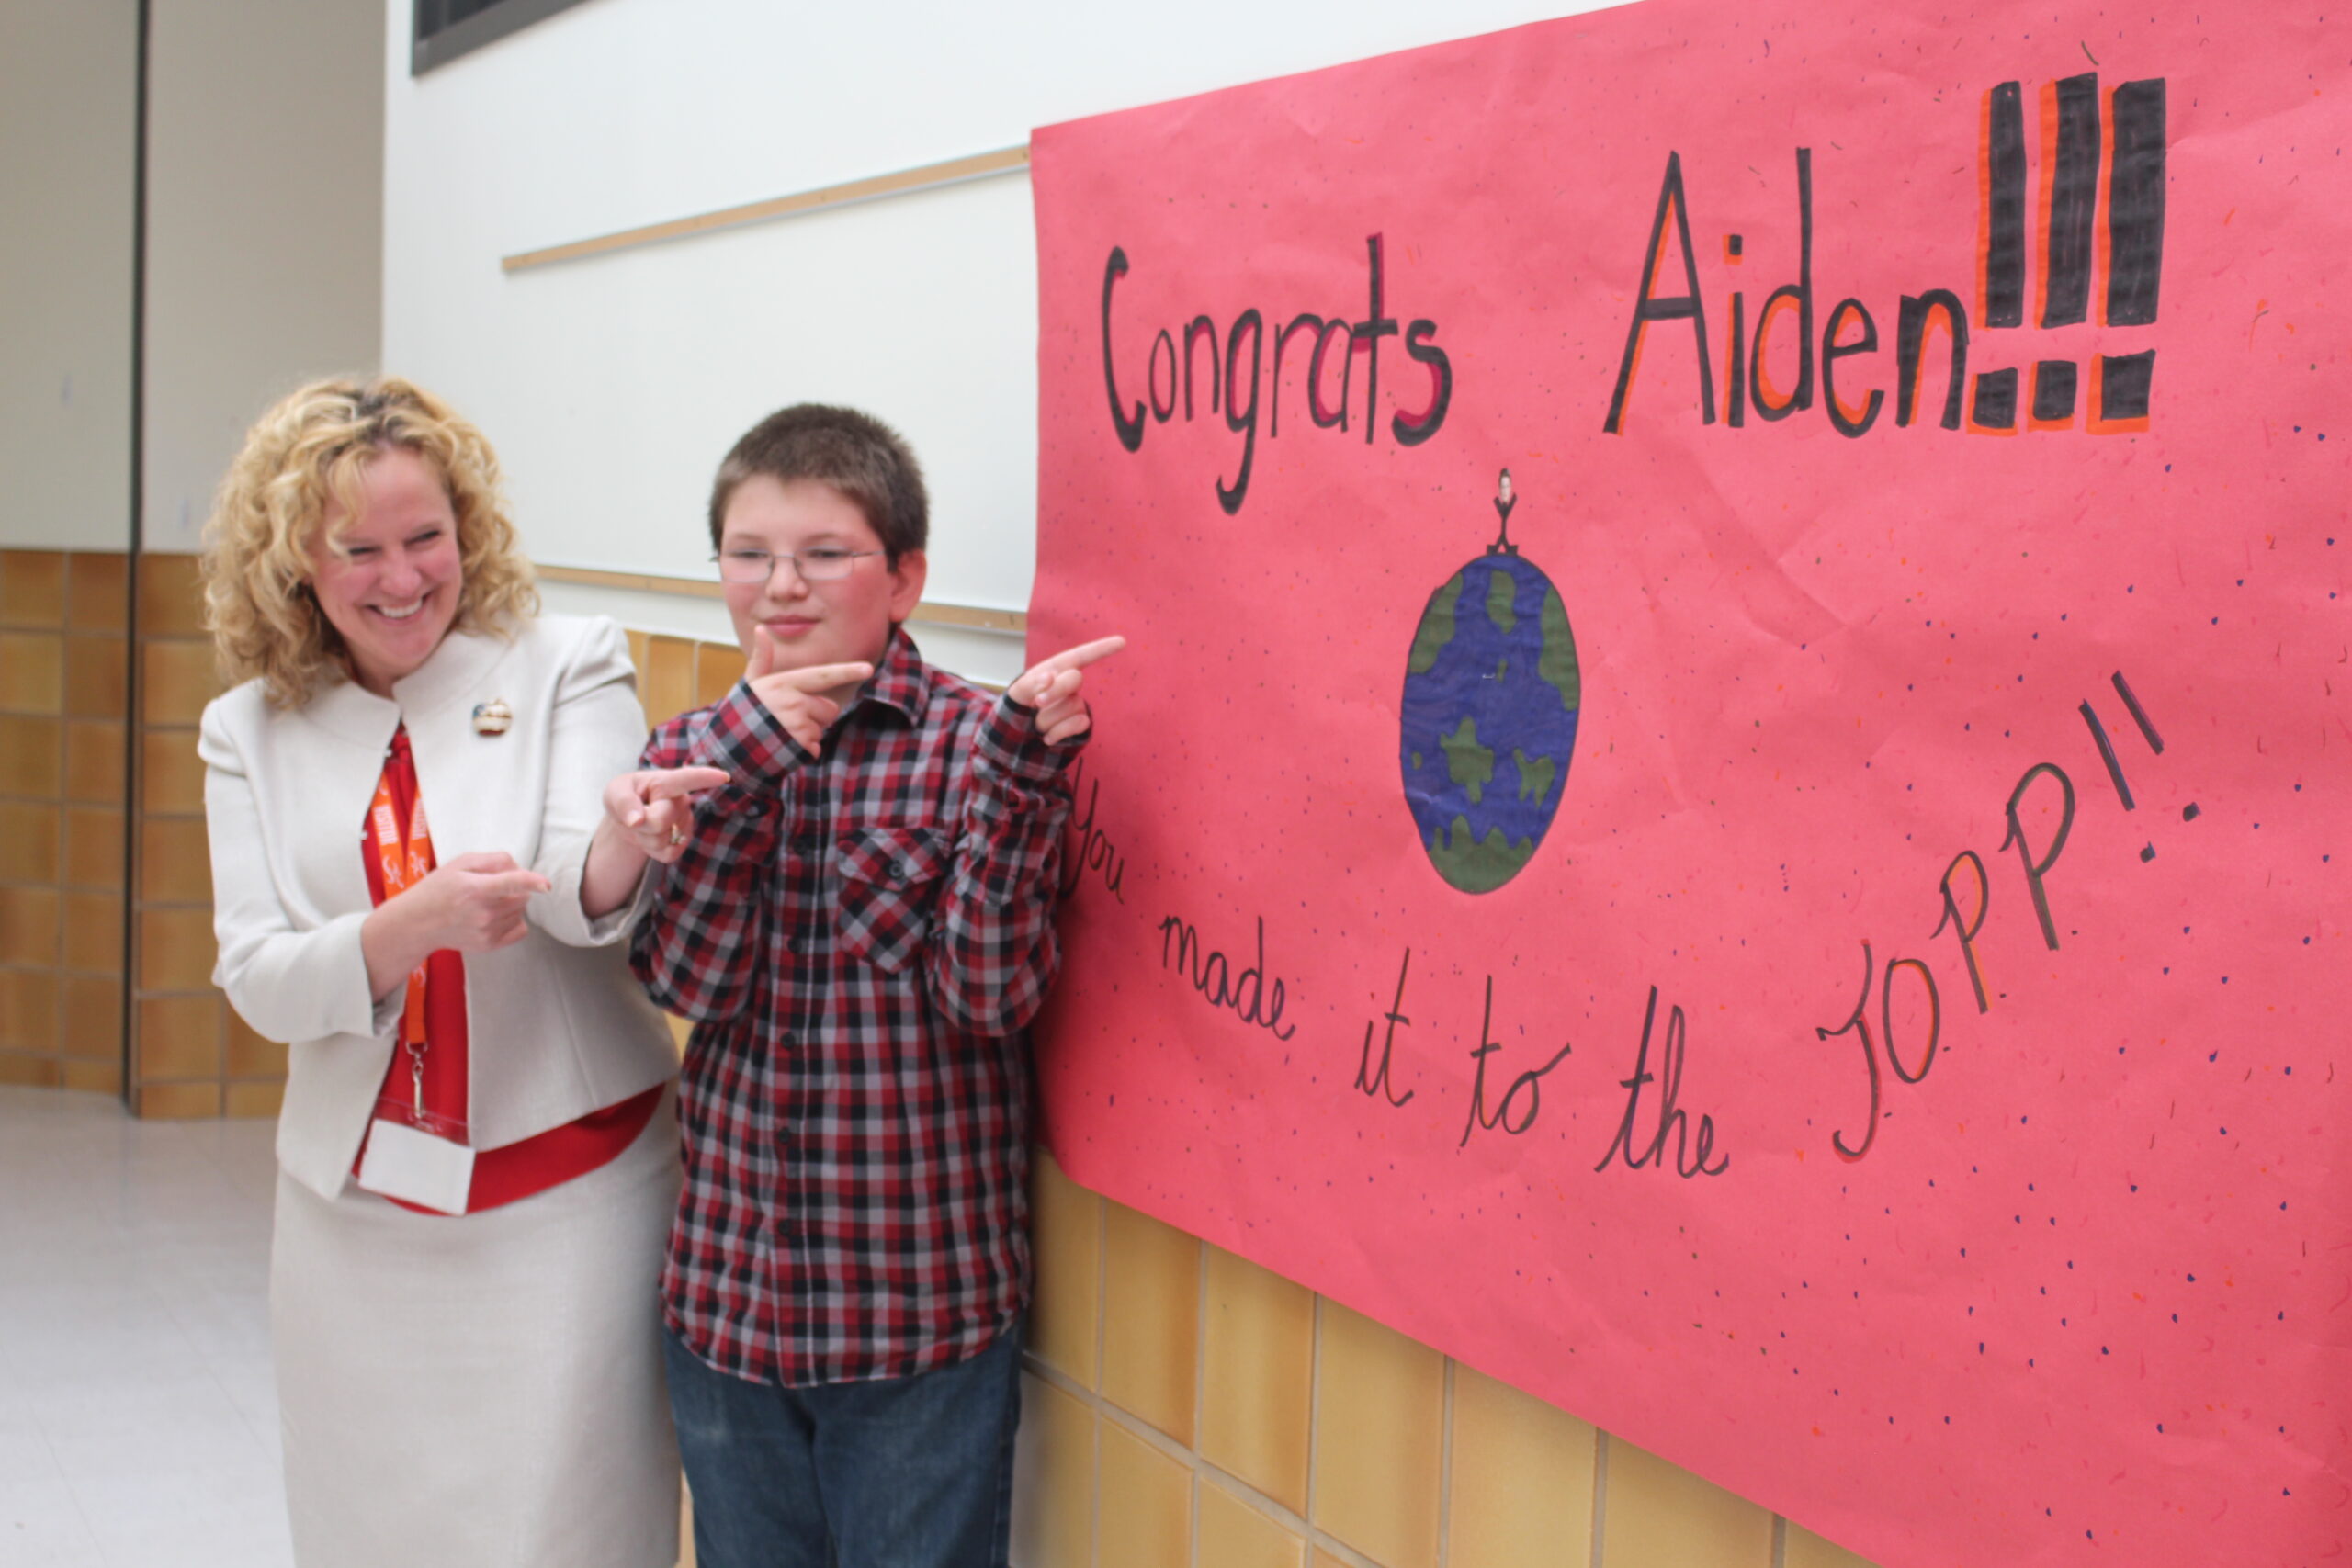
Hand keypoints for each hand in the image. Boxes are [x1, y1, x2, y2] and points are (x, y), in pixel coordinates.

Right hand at [405, 851, 552, 953]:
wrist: (418, 923)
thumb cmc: (438, 889)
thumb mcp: (460, 864)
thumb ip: (493, 860)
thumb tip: (519, 867)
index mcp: (475, 889)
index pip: (511, 883)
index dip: (531, 881)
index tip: (546, 884)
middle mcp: (483, 913)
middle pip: (522, 896)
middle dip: (515, 888)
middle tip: (491, 886)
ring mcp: (487, 931)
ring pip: (521, 911)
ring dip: (513, 904)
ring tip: (487, 902)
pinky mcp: (489, 945)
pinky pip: (521, 930)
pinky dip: (515, 921)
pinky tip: (496, 916)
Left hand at [602, 766, 730, 863]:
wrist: (630, 820)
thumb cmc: (624, 799)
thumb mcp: (614, 793)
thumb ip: (623, 802)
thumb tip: (637, 820)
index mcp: (665, 781)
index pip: (687, 779)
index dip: (706, 777)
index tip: (723, 777)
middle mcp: (681, 799)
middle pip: (658, 822)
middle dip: (640, 824)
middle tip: (636, 816)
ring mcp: (685, 820)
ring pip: (661, 841)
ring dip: (645, 839)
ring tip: (644, 826)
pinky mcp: (685, 839)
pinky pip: (668, 854)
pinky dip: (653, 852)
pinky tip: (653, 838)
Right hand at [746, 625, 872, 753]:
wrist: (730, 746)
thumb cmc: (744, 711)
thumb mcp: (751, 683)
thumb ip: (761, 658)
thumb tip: (760, 629)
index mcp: (784, 683)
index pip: (822, 675)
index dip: (847, 672)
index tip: (868, 668)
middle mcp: (793, 702)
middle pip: (829, 709)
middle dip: (816, 715)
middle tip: (789, 718)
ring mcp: (797, 725)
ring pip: (821, 729)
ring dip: (807, 734)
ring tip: (782, 732)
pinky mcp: (799, 746)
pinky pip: (815, 748)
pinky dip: (804, 750)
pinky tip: (785, 747)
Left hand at [1007, 636, 1124, 744]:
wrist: (1015, 745)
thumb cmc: (1014, 714)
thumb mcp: (1015, 696)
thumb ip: (1028, 684)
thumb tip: (1050, 677)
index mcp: (1051, 672)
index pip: (1078, 657)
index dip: (1100, 649)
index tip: (1121, 641)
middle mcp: (1066, 687)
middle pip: (1074, 679)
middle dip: (1056, 691)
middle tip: (1037, 704)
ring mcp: (1075, 705)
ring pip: (1073, 706)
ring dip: (1048, 719)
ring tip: (1036, 725)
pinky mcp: (1080, 725)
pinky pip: (1079, 723)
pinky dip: (1059, 732)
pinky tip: (1047, 738)